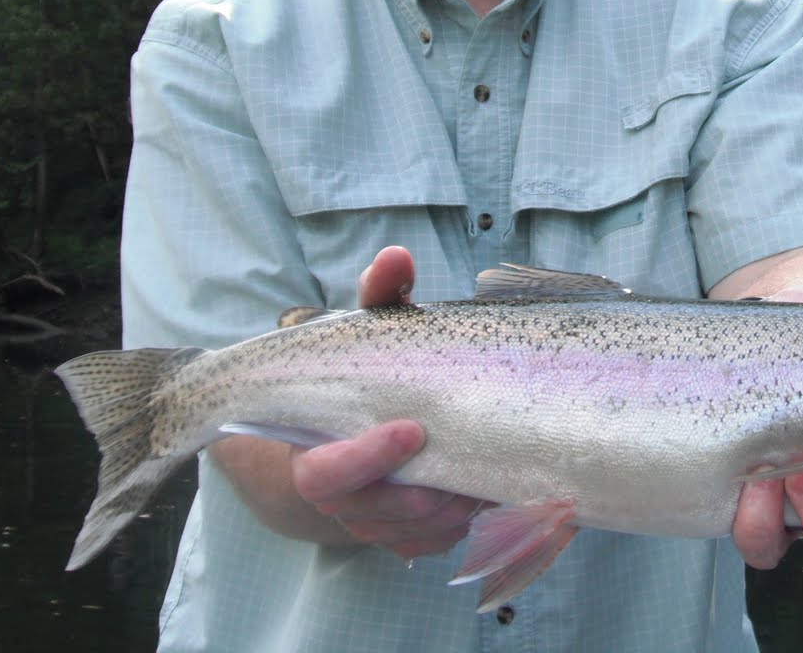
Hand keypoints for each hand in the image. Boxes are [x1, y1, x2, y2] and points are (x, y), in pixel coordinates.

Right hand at [287, 245, 489, 558]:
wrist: (352, 423)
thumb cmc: (365, 369)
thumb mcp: (371, 330)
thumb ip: (381, 295)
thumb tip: (396, 257)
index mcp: (313, 449)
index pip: (324, 474)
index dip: (365, 459)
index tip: (412, 429)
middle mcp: (338, 497)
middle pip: (371, 514)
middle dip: (421, 496)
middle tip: (464, 468)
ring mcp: (371, 522)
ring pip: (409, 535)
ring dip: (448, 513)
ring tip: (485, 479)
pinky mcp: (405, 536)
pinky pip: (433, 545)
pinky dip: (460, 527)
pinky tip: (489, 494)